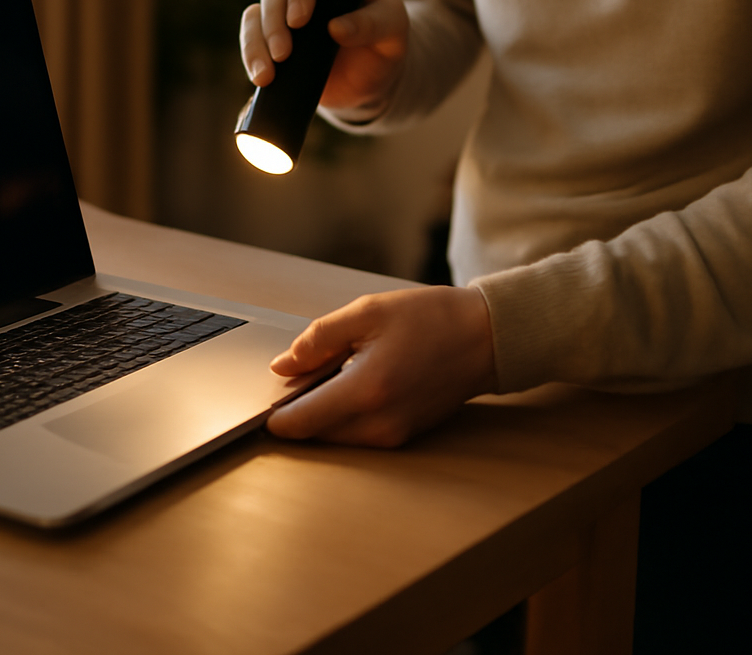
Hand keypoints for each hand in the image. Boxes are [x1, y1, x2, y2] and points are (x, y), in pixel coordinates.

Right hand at [239, 0, 409, 111]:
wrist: (372, 81)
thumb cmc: (386, 44)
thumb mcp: (393, 29)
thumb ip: (372, 24)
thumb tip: (336, 28)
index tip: (300, 20)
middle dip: (274, 21)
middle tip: (283, 53)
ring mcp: (283, 17)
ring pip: (255, 15)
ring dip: (256, 43)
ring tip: (267, 74)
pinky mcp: (273, 44)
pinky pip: (251, 41)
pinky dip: (251, 57)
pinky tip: (260, 78)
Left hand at [267, 286, 496, 446]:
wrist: (486, 339)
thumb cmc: (432, 320)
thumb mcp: (367, 313)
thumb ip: (317, 339)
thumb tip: (281, 366)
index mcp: (365, 391)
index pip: (298, 423)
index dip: (272, 412)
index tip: (265, 394)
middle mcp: (378, 424)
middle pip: (312, 432)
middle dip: (300, 405)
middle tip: (310, 368)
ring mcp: (392, 436)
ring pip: (333, 436)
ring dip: (323, 409)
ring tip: (341, 369)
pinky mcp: (401, 438)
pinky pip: (356, 434)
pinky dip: (345, 413)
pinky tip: (358, 380)